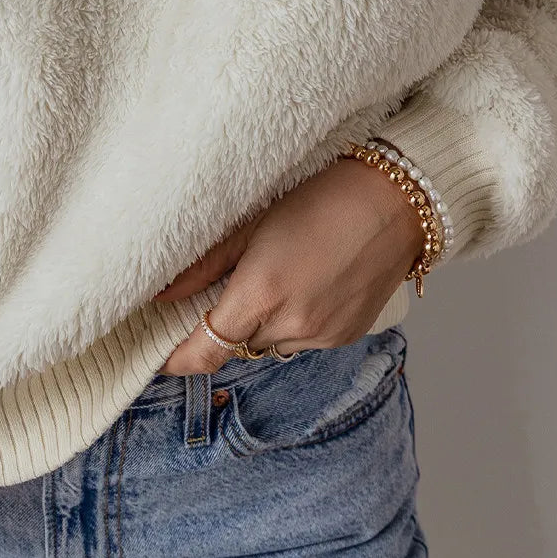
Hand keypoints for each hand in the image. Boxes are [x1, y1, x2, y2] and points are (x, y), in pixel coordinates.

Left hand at [152, 154, 423, 373]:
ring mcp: (323, 335)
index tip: (160, 355)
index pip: (204, 353)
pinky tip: (306, 282)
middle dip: (225, 325)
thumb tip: (159, 293)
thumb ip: (202, 265)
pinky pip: (304, 340)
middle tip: (227, 287)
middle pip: (237, 346)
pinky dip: (294, 322)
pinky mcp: (347, 335)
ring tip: (276, 275)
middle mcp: (292, 324)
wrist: (397, 199)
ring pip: (271, 344)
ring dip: (262, 324)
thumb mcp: (251, 222)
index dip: (176, 361)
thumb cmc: (321, 196)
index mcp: (262, 294)